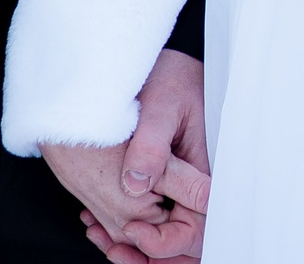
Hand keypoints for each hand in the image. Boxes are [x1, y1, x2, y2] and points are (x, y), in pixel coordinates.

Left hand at [42, 49, 212, 262]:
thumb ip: (151, 146)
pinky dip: (127, 225)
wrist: (159, 59)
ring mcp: (181, 183)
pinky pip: (153, 216)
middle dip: (149, 254)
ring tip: (100, 238)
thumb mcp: (161, 104)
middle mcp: (196, 181)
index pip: (195, 226)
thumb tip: (136, 186)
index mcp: (204, 168)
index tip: (132, 230)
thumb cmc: (167, 74)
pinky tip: (99, 220)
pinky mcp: (164, 179)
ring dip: (136, 246)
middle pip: (184, 239)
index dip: (166, 242)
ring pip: (167, 232)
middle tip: (113, 250)